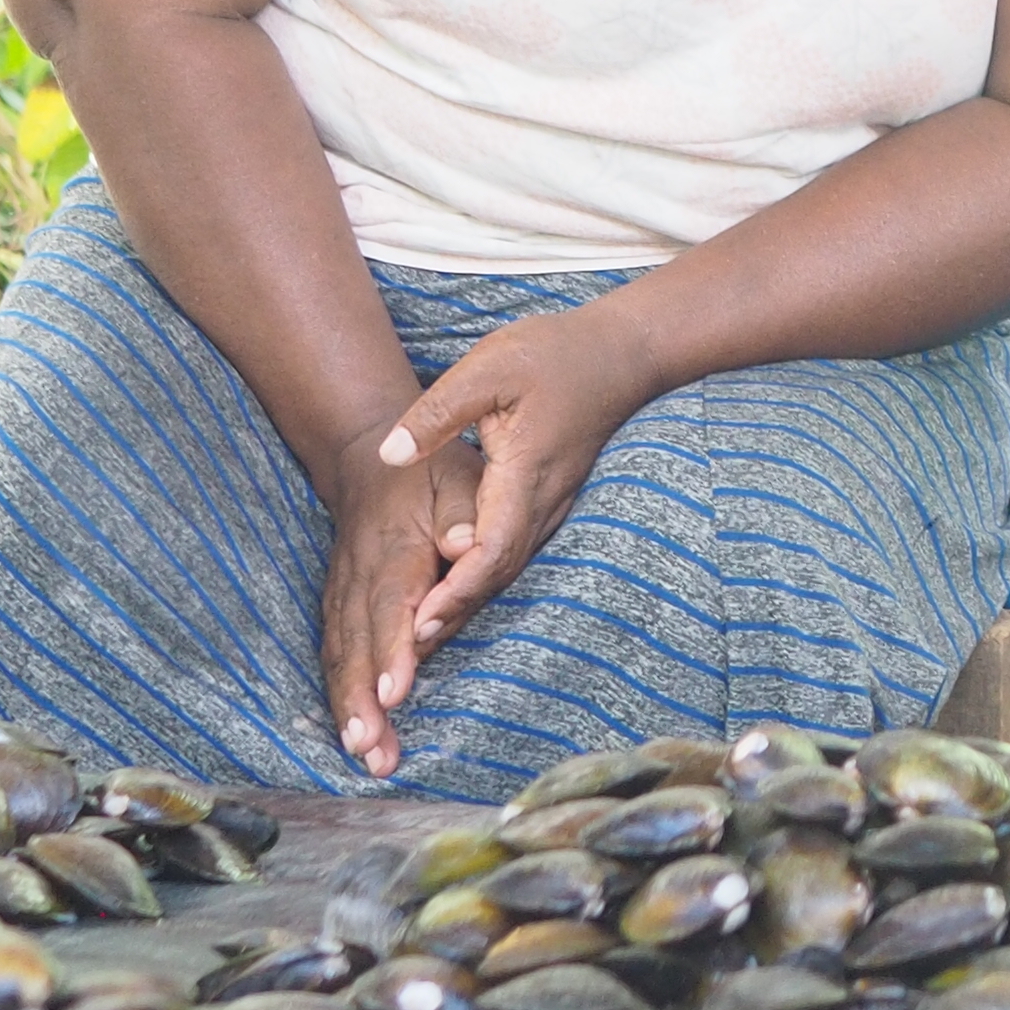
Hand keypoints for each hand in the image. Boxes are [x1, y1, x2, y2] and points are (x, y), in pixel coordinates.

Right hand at [317, 415, 477, 776]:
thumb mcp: (459, 475)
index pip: (390, 606)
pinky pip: (333, 654)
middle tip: (371, 750)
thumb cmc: (431, 473)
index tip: (394, 693)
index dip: (390, 650)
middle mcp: (360, 578)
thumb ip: (465, 512)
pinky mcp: (337, 606)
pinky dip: (338, 694)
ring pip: (340, 656)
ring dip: (347, 708)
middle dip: (362, 701)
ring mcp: (342, 594)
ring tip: (363, 755)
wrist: (366, 457)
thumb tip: (465, 545)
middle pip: (358, 645)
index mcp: (394, 549)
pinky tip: (349, 733)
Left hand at [378, 301, 659, 677]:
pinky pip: (510, 556)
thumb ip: (437, 412)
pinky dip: (477, 583)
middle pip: (495, 574)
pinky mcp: (546, 505)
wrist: (621, 355)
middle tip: (404, 655)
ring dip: (462, 606)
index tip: (416, 623)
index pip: (491, 548)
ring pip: (504, 570)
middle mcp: (542, 502)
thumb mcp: (489, 368)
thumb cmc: (555, 353)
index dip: (453, 590)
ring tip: (415, 642)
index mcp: (526, 473)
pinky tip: (448, 598)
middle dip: (450, 615)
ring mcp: (549, 507)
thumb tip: (388, 454)